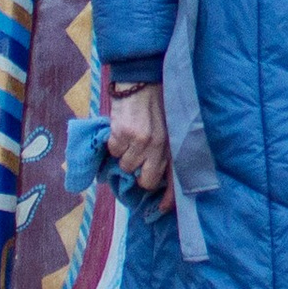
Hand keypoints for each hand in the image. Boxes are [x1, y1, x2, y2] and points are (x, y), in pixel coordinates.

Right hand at [107, 82, 171, 202]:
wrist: (141, 79)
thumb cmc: (156, 102)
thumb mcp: (168, 126)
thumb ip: (164, 149)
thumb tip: (152, 175)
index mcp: (172, 144)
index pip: (174, 179)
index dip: (168, 199)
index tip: (161, 210)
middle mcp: (159, 146)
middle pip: (146, 181)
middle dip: (138, 176)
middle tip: (135, 163)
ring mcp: (140, 141)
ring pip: (125, 167)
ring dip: (124, 155)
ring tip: (129, 138)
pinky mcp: (123, 134)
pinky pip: (113, 152)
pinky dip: (114, 144)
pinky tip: (120, 130)